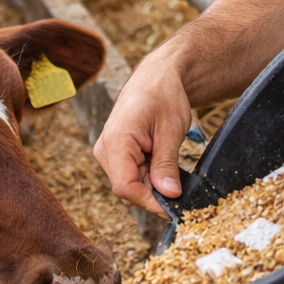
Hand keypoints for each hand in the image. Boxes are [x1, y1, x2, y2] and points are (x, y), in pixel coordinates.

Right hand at [93, 49, 194, 215]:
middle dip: (153, 192)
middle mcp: (105, 148)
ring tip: (168, 159)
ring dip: (151, 182)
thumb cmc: (164, 95)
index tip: (173, 206)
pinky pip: (130, 175)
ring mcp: (107, 151)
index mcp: (116, 141)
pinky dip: (148, 174)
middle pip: (127, 189)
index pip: (125, 187)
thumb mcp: (171, 131)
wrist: (157, 76)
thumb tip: (169, 195)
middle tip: (179, 182)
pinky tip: (160, 158)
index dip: (149, 201)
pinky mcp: (114, 153)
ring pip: (129, 184)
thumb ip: (166, 165)